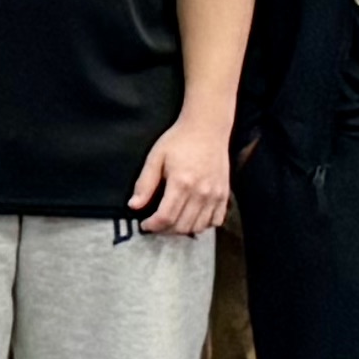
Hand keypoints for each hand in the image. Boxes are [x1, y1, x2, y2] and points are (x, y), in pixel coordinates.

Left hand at [129, 117, 231, 237]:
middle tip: (155, 224)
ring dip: (183, 230)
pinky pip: (216, 221)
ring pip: (199, 227)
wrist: (207, 129)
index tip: (144, 224)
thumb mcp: (155, 157)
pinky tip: (191, 217)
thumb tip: (134, 206)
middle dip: (165, 230)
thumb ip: (145, 183)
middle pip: (182, 226)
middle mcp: (201, 192)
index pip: (166, 217)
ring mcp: (215, 195)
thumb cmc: (179, 141)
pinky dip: (203, 225)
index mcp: (181, 183)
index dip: (152, 226)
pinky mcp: (224, 195)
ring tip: (171, 222)